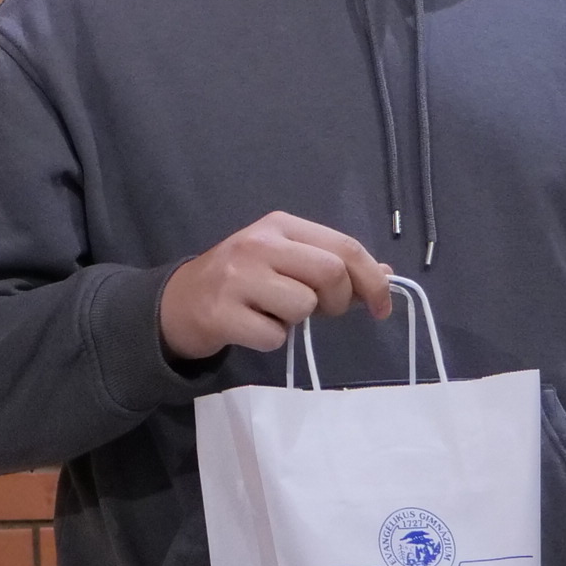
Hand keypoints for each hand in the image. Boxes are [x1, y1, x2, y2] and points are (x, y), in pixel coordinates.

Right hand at [158, 211, 393, 358]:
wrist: (179, 302)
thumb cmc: (241, 281)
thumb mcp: (285, 260)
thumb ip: (332, 264)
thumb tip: (386, 274)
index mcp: (280, 225)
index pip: (344, 246)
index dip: (372, 280)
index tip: (382, 307)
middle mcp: (259, 244)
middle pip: (330, 273)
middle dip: (338, 302)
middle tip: (323, 312)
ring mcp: (237, 278)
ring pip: (303, 307)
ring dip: (296, 322)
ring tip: (272, 313)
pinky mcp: (222, 313)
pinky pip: (274, 336)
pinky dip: (271, 340)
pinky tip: (251, 327)